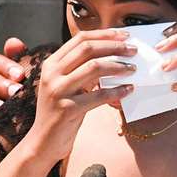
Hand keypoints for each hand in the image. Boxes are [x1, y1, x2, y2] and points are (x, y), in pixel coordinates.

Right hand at [21, 29, 136, 160]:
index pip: (80, 39)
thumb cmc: (59, 112)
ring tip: (133, 69)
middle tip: (133, 50)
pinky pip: (98, 95)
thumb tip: (112, 56)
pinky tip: (128, 89)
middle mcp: (52, 74)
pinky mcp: (68, 108)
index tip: (123, 35)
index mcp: (51, 64)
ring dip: (118, 66)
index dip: (104, 34)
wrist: (43, 141)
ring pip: (94, 67)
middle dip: (114, 46)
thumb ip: (81, 70)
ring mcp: (58, 90)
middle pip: (88, 49)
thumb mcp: (65, 85)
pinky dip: (117, 91)